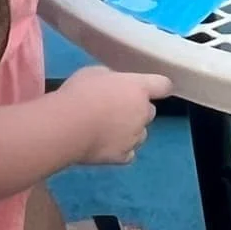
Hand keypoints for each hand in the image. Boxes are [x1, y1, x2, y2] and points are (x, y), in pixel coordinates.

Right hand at [54, 65, 171, 164]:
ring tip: (107, 132)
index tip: (149, 90)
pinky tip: (105, 147)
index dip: (158, 88)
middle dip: (137, 111)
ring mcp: (135, 136)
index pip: (163, 86)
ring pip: (140, 134)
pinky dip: (120, 151)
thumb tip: (114, 86)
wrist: (67, 126)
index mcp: (139, 88)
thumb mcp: (94, 73)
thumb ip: (112, 79)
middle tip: (115, 111)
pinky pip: (128, 154)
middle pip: (149, 112)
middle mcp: (143, 112)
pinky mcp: (122, 156)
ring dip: (130, 132)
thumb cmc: (80, 93)